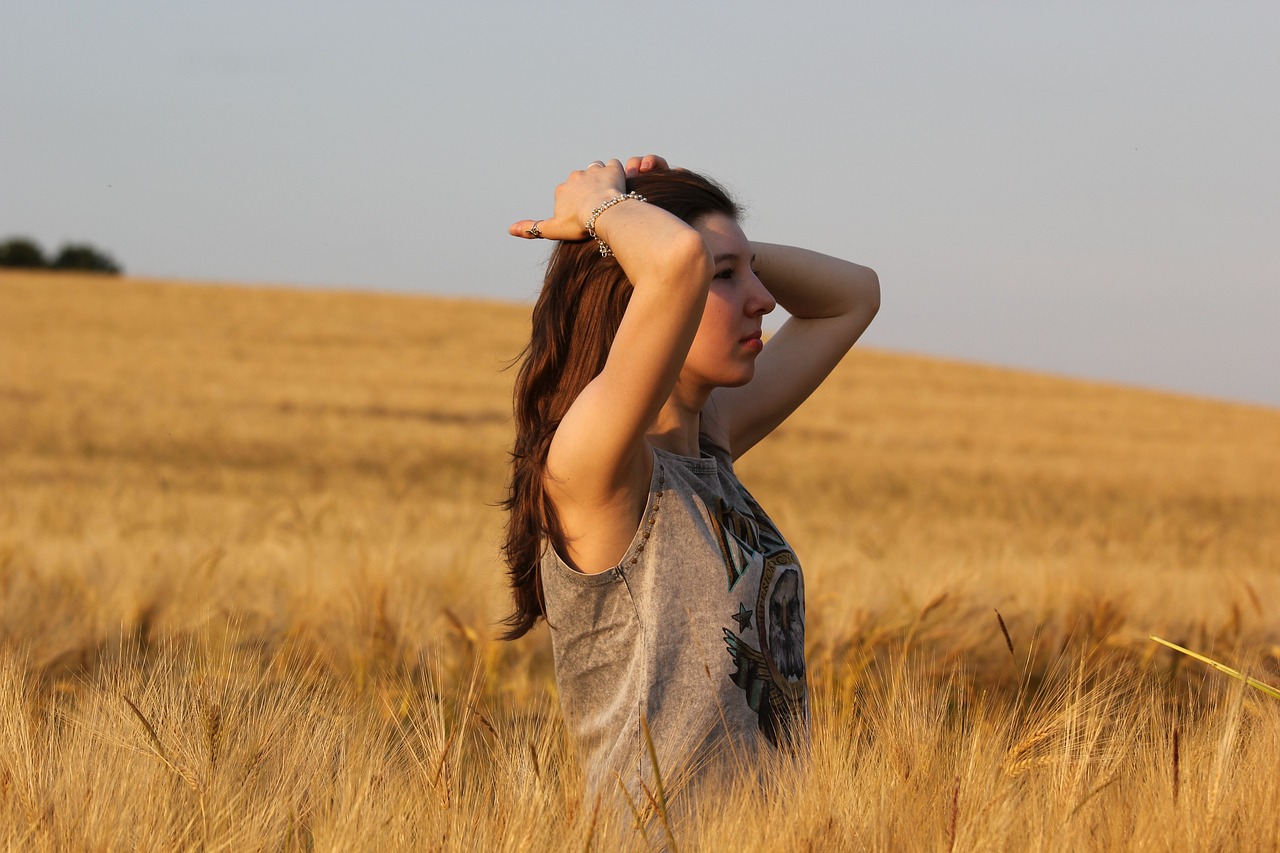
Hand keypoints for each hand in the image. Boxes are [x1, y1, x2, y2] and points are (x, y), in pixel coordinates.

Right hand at [509, 155, 671, 241]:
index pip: (567, 194)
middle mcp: (575, 176)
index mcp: (561, 190)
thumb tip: (508, 229)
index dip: (576, 205)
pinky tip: (620, 187)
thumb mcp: (552, 229)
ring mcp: (594, 171)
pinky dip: (618, 174)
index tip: (584, 216)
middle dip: (588, 191)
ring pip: (597, 171)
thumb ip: (532, 229)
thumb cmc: (578, 224)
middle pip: (581, 182)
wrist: (602, 214)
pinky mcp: (612, 169)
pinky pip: (615, 166)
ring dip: (602, 180)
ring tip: (610, 196)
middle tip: (599, 208)